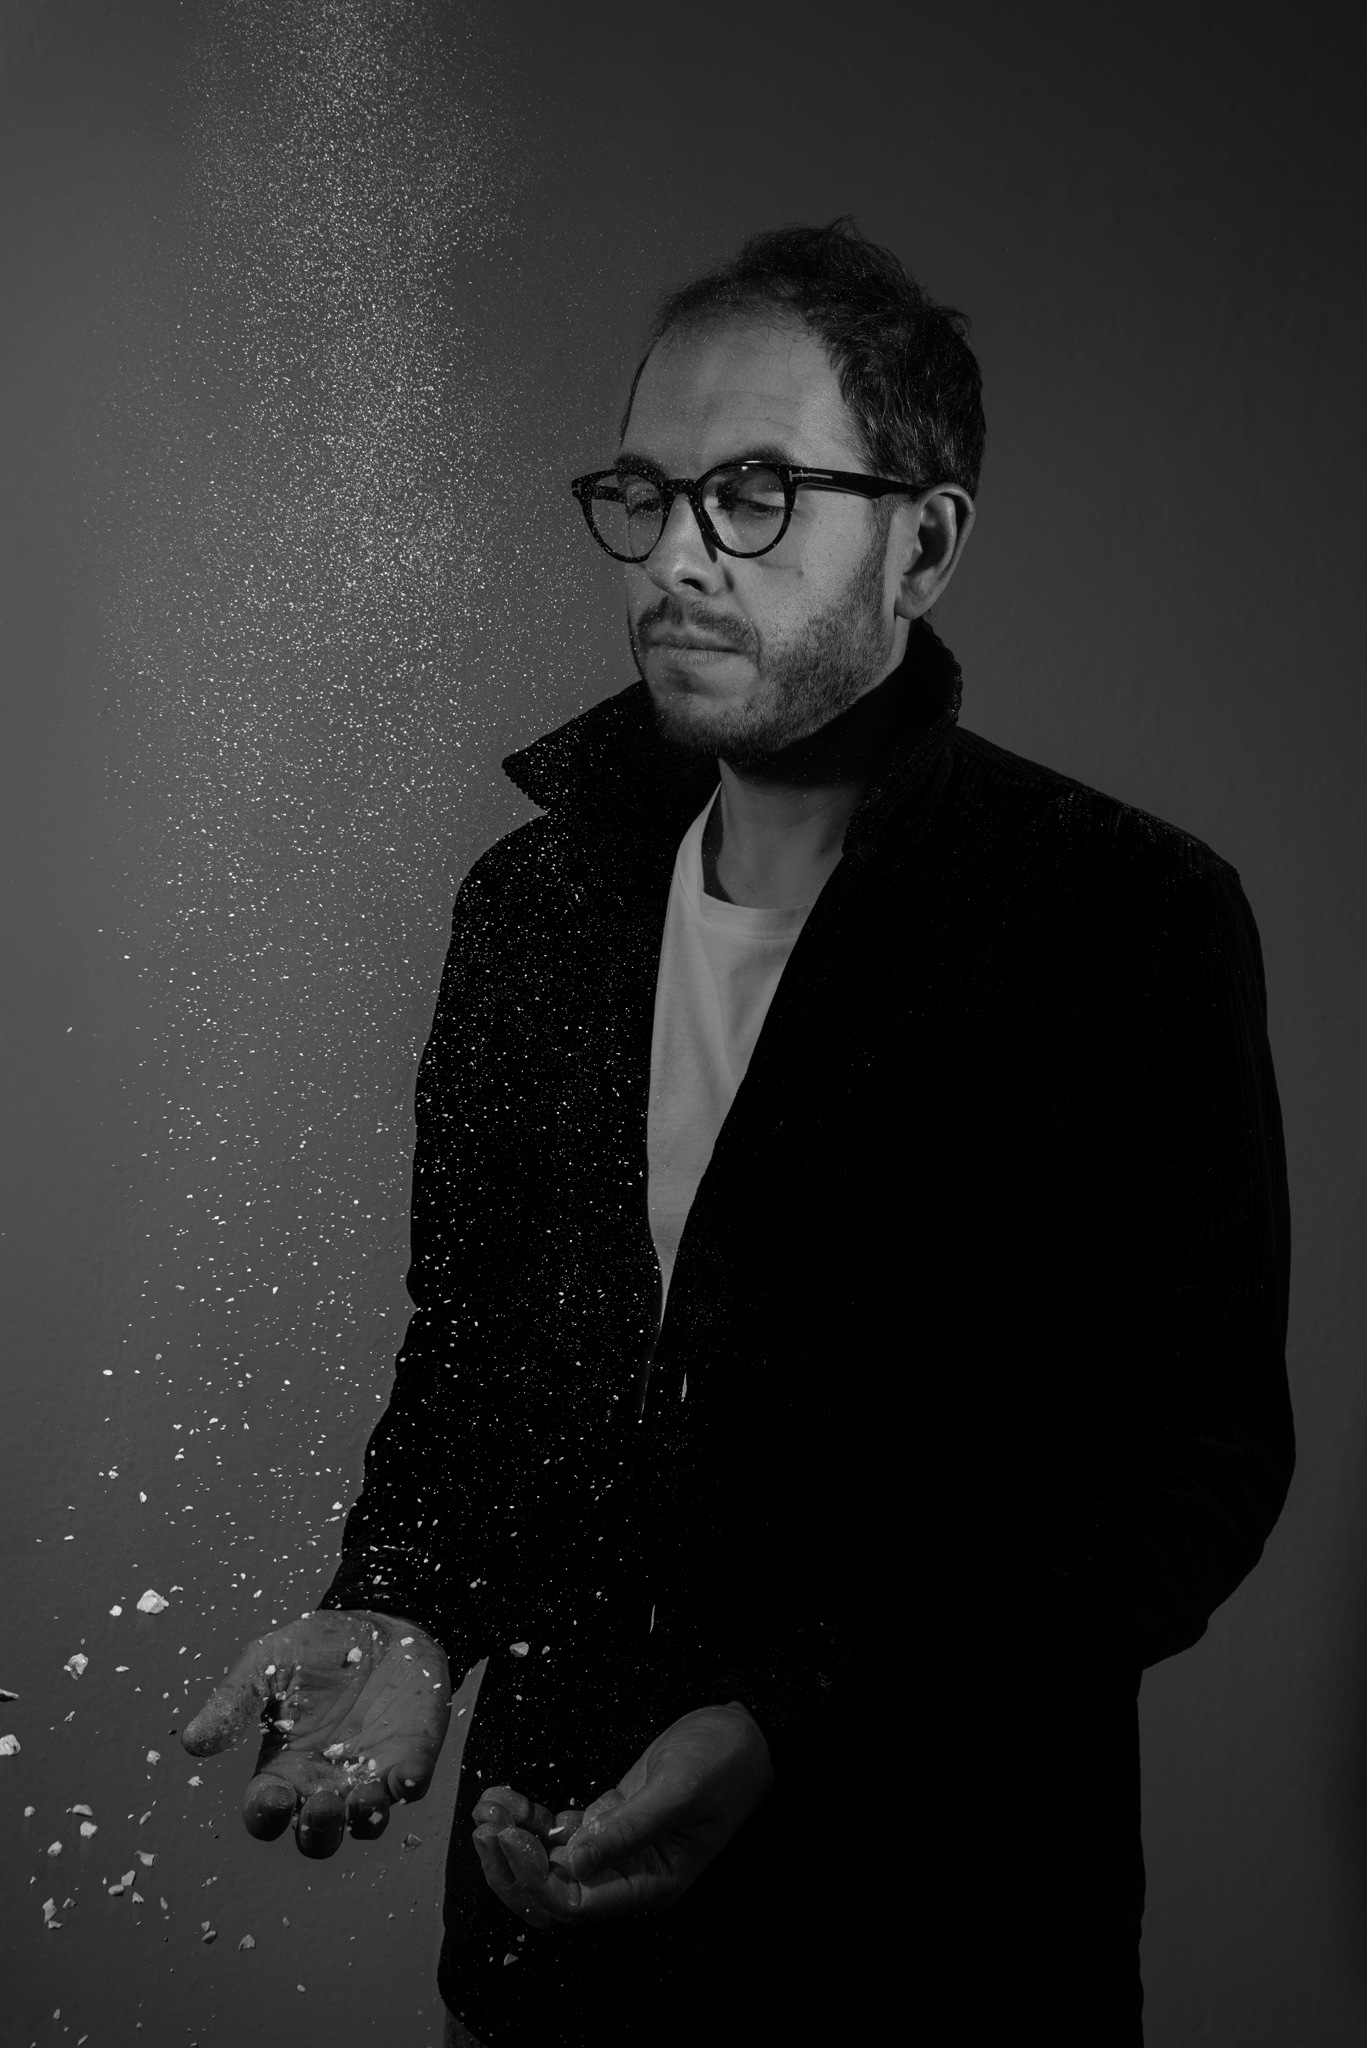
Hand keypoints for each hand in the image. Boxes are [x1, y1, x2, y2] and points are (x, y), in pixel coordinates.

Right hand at [182, 1609, 450, 1856]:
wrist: (377, 1623)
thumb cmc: (313, 1649)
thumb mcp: (266, 1665)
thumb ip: (234, 1702)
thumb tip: (191, 1742)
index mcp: (282, 1768)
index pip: (265, 1813)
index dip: (266, 1815)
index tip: (271, 1794)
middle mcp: (324, 1782)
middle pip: (317, 1835)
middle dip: (319, 1830)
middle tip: (321, 1804)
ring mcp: (369, 1774)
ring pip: (364, 1822)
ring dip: (364, 1818)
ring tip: (364, 1796)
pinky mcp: (409, 1757)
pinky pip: (411, 1786)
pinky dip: (410, 1786)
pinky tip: (407, 1776)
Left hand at [471, 1702, 772, 1925]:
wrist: (742, 1733)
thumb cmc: (722, 1762)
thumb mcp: (678, 1791)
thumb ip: (628, 1829)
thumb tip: (572, 1862)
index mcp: (651, 1885)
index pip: (576, 1902)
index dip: (535, 1877)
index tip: (509, 1837)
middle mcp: (628, 1877)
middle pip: (552, 1894)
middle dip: (512, 1865)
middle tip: (485, 1824)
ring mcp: (614, 1849)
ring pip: (548, 1864)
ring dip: (513, 1839)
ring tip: (488, 1806)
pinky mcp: (606, 1821)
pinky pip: (557, 1832)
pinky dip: (528, 1817)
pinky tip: (506, 1796)